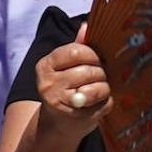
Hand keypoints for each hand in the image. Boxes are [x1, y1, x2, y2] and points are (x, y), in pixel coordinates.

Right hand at [35, 23, 112, 140]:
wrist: (56, 125)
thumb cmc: (64, 90)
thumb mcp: (64, 67)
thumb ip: (76, 47)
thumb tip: (87, 26)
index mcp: (45, 65)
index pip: (75, 51)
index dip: (93, 55)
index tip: (96, 60)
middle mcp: (48, 83)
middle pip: (88, 70)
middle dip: (101, 73)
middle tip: (100, 77)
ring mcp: (59, 102)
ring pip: (97, 88)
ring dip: (105, 89)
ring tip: (101, 90)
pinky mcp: (74, 118)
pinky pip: (103, 105)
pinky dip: (107, 103)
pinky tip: (98, 104)